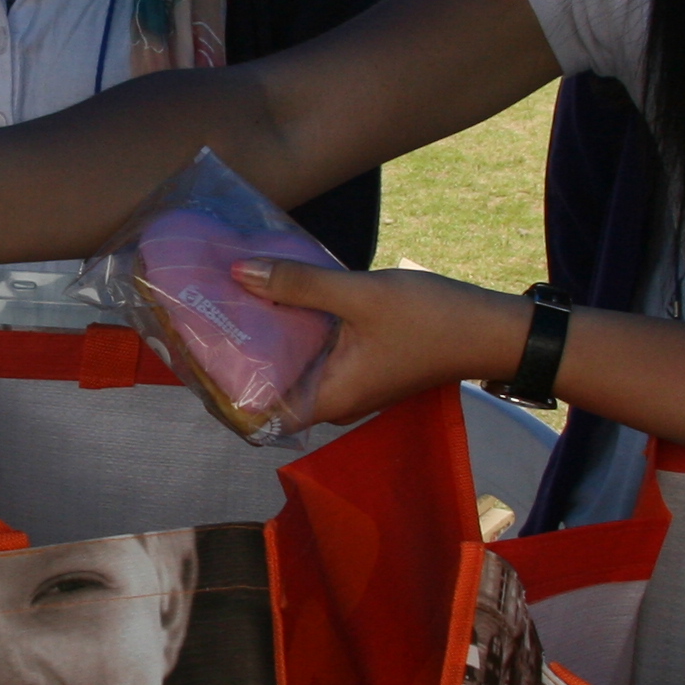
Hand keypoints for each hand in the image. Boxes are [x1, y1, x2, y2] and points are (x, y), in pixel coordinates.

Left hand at [227, 259, 522, 425]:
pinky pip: (312, 351)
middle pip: (267, 387)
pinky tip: (276, 293)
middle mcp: (332, 400)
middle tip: (199, 317)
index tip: (190, 356)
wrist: (494, 329)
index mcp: (326, 399)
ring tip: (227, 301)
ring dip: (262, 339)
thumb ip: (299, 284)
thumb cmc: (433, 319)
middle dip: (233, 356)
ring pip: (289, 366)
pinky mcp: (359, 364)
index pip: (254, 413)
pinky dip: (291, 329)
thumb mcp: (360, 296)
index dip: (218, 390)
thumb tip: (238, 271)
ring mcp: (347, 383)